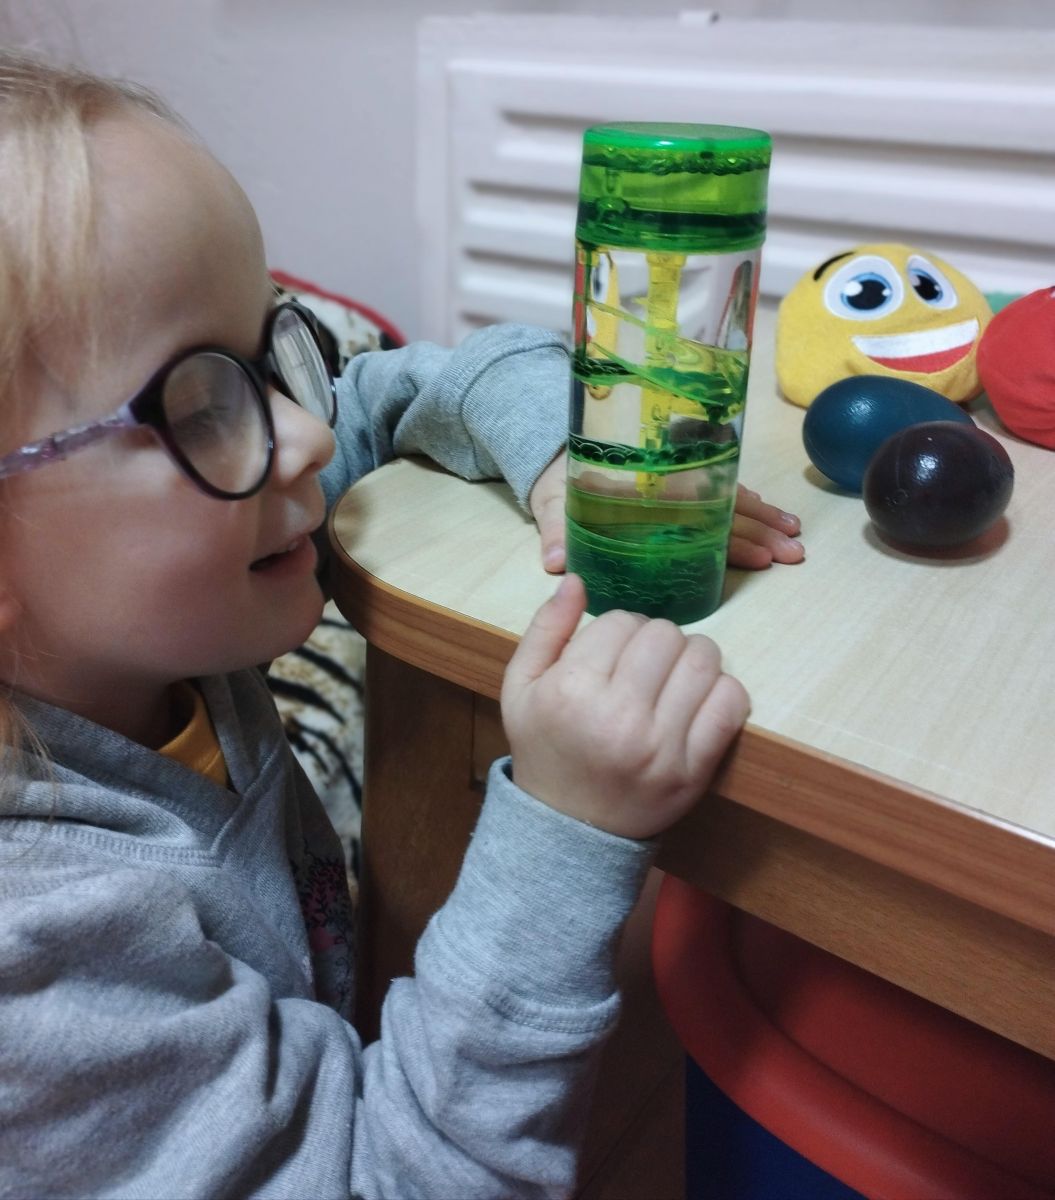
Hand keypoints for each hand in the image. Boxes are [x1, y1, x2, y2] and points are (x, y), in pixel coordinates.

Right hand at [501, 574, 749, 840]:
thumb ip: (546, 629)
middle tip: (644, 664)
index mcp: (571, 692)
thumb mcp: (521, 688)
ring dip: (691, 658)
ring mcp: (661, 747)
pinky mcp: (695, 770)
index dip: (619, 629)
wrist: (568, 829)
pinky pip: (732, 702)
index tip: (612, 652)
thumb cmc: (545, 749)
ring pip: (703, 659)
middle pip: (665, 634)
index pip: (621, 621)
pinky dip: (722, 690)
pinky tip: (697, 699)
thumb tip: (578, 580)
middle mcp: (618, 718)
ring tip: (672, 677)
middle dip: (656, 640)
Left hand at [528, 453, 802, 573]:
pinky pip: (724, 498)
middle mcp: (671, 486)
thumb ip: (554, 529)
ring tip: (796, 541)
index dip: (732, 534)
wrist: (558, 454)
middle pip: (725, 509)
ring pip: (732, 503)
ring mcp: (680, 487)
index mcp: (646, 490)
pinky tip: (775, 523)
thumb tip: (556, 562)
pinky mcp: (681, 488)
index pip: (698, 514)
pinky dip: (751, 509)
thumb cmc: (558, 482)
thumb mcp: (552, 503)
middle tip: (795, 553)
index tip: (762, 552)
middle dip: (762, 530)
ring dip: (765, 521)